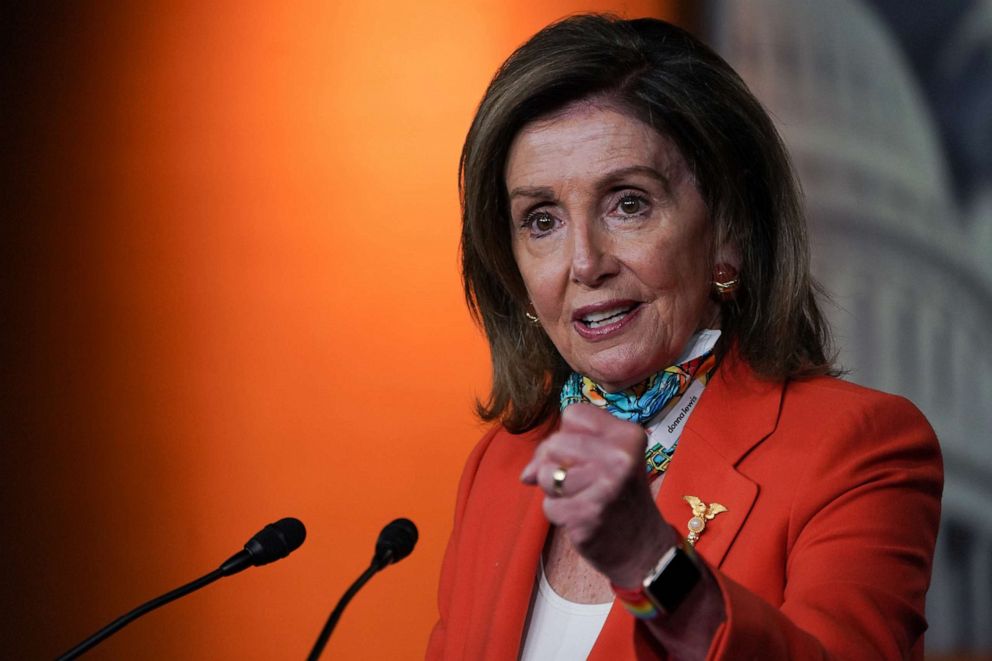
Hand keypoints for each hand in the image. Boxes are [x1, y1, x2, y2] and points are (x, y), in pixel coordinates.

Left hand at [520, 403, 677, 585]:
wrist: (642, 547)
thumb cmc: (618, 497)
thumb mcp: (607, 461)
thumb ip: (566, 451)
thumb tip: (528, 473)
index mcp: (627, 435)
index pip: (574, 413)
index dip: (566, 435)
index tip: (579, 455)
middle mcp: (619, 456)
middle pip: (554, 443)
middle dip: (554, 464)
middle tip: (578, 482)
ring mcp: (606, 486)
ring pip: (546, 474)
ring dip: (554, 491)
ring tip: (580, 499)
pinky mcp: (589, 514)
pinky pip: (549, 506)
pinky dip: (559, 514)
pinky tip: (582, 518)